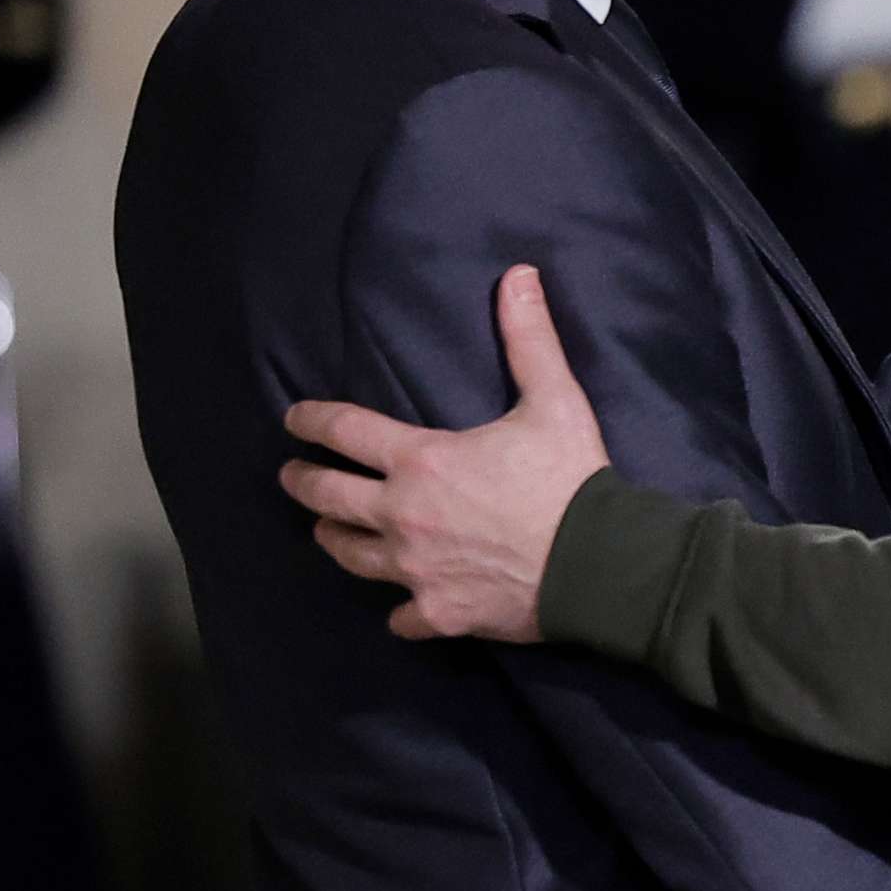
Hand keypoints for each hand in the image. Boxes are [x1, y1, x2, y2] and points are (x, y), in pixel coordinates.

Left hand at [280, 265, 610, 641]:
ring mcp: (415, 570)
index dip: (313, 421)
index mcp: (422, 461)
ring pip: (352, 557)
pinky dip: (398, 609)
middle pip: (328, 499)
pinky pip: (400, 615)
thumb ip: (528, 338)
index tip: (293, 418)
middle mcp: (403, 516)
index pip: (346, 432)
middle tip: (292, 475)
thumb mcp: (553, 398)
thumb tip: (518, 274)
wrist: (598, 562)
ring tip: (327, 532)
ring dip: (334, 540)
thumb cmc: (570, 477)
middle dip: (304, 482)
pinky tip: (400, 606)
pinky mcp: (438, 613)